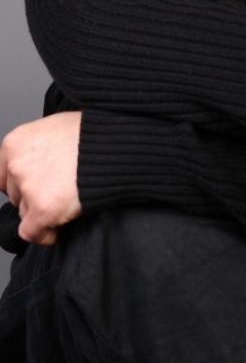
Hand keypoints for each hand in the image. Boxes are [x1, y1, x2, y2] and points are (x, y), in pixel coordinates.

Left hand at [0, 111, 81, 244]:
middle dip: (34, 197)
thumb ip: (37, 147)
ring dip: (42, 212)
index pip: (2, 175)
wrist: (115, 144)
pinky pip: (32, 233)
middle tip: (59, 191)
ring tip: (66, 202)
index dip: (20, 184)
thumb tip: (36, 164)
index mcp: (16, 143)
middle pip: (15, 195)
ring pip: (24, 213)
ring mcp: (29, 187)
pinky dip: (45, 234)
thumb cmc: (93, 134)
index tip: (33, 189)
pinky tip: (60, 228)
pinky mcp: (43, 209)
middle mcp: (16, 164)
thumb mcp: (56, 128)